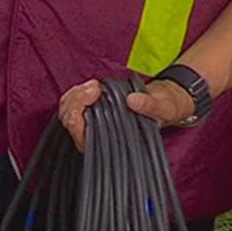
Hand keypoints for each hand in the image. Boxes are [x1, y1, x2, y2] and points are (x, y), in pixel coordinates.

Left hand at [57, 78, 196, 149]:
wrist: (162, 102)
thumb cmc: (162, 110)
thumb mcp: (162, 107)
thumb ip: (149, 106)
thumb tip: (133, 101)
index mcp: (110, 145)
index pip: (81, 138)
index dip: (78, 119)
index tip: (93, 97)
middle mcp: (97, 136)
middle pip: (70, 121)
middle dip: (77, 101)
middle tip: (95, 87)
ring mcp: (92, 122)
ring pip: (68, 111)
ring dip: (77, 94)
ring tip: (95, 85)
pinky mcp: (91, 110)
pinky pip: (74, 102)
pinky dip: (79, 91)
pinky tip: (92, 85)